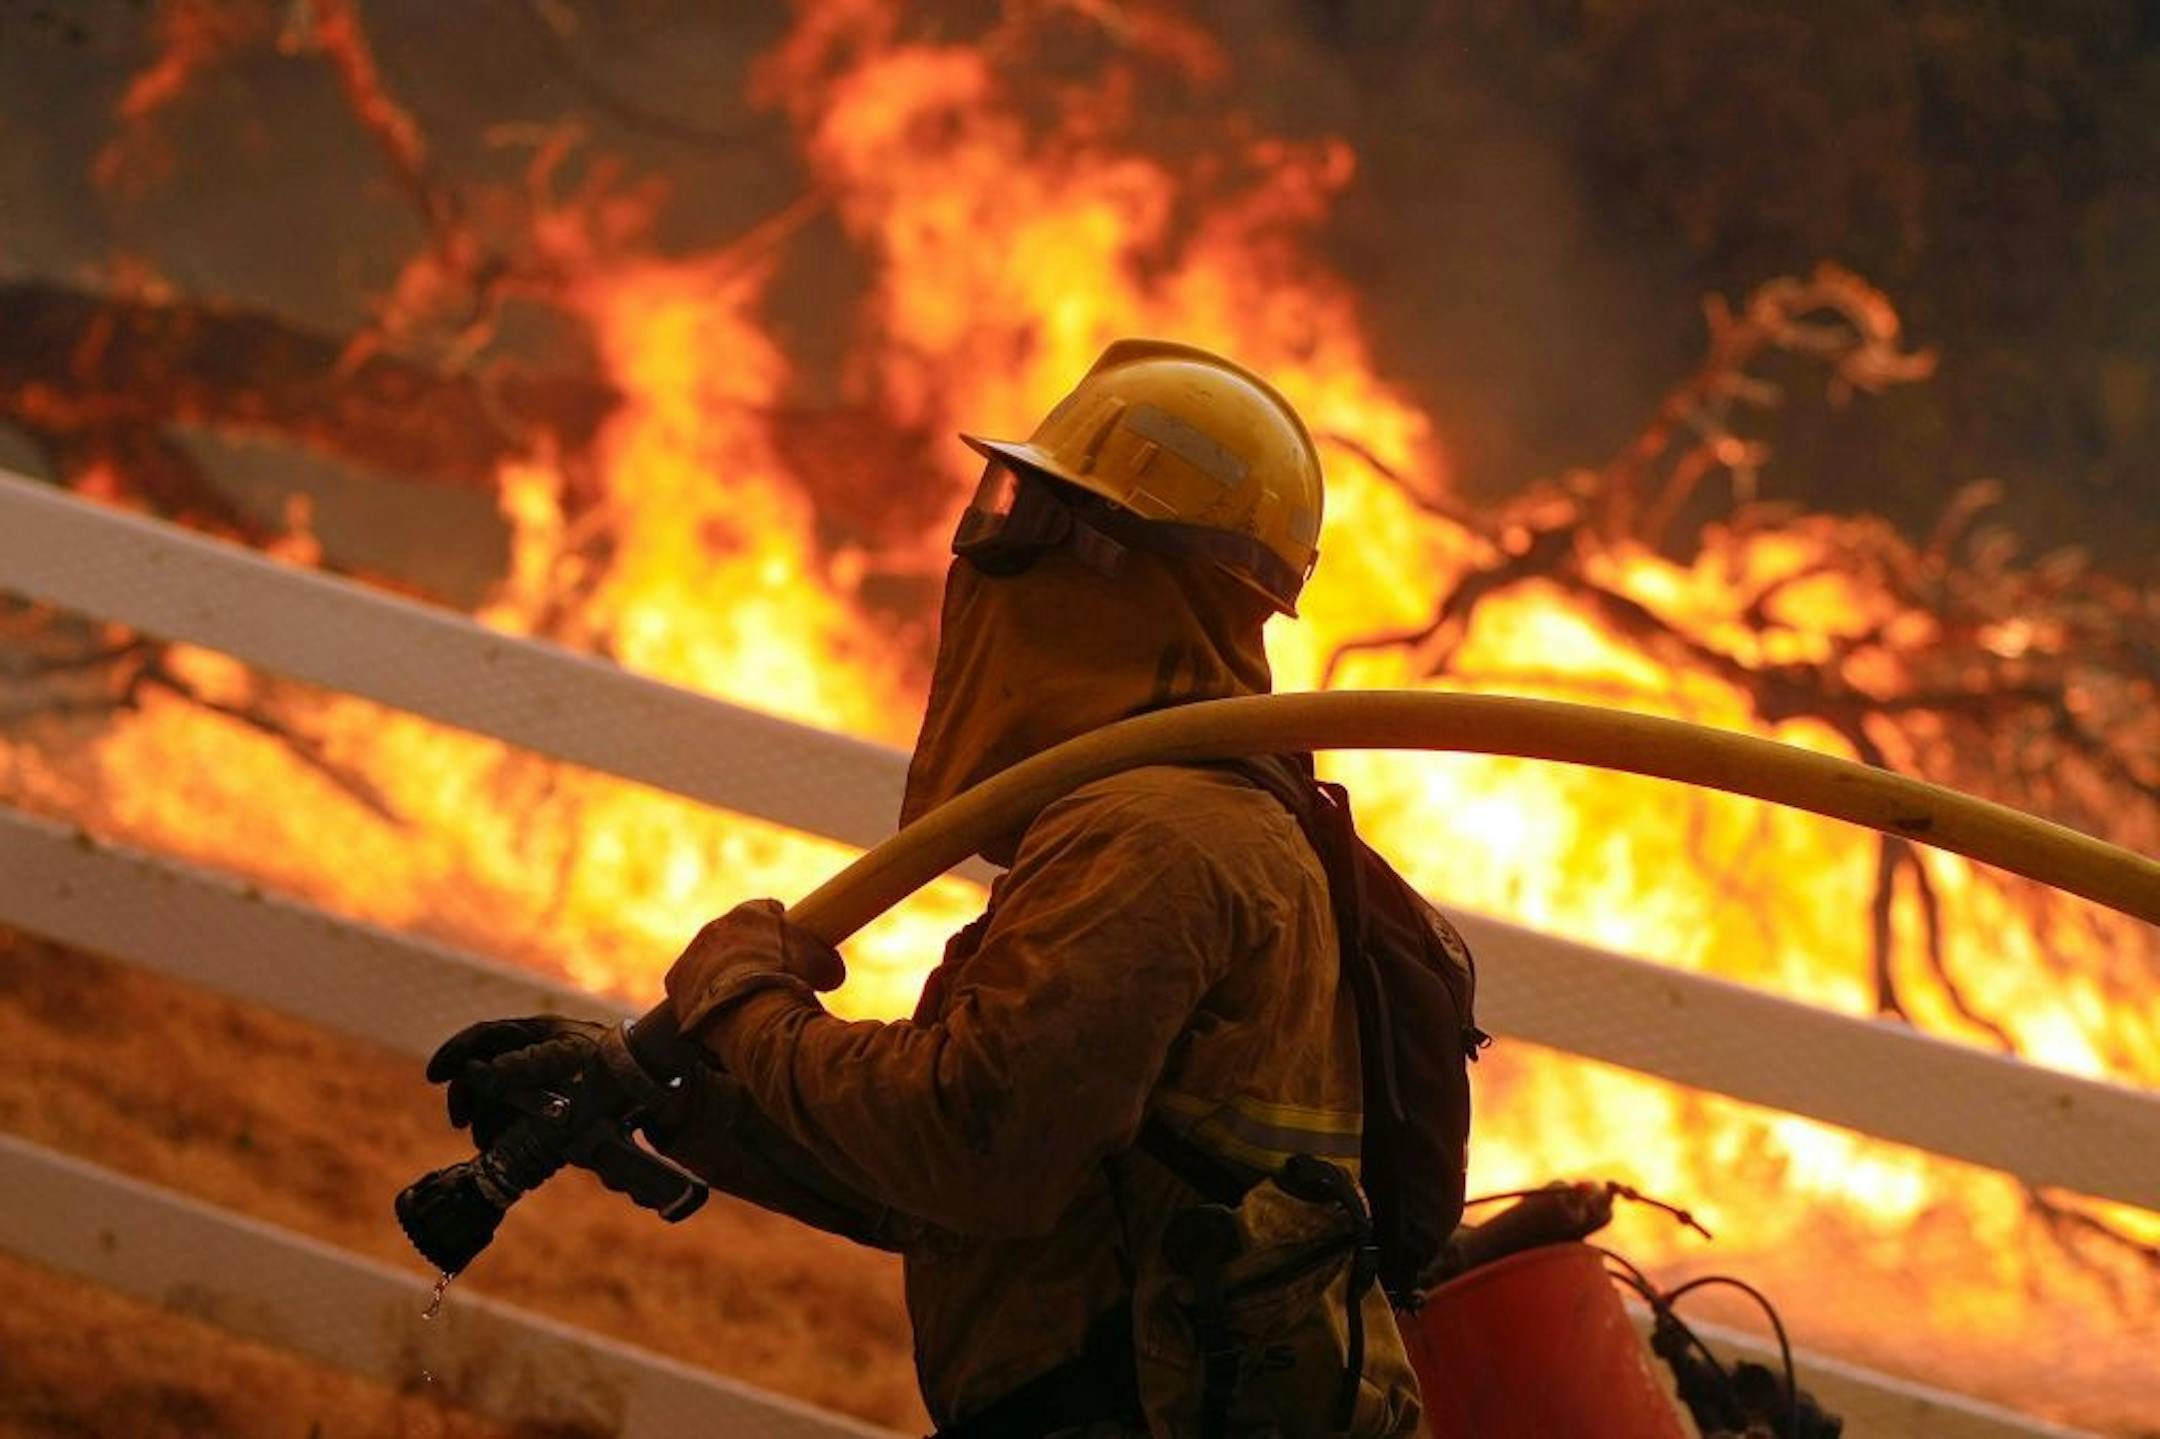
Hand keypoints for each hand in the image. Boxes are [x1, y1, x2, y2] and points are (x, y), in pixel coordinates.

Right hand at [424, 1015, 610, 1148]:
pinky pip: (513, 1119)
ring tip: (484, 1142)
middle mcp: (531, 1055)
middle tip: (461, 1122)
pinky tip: (499, 1147)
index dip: (456, 1053)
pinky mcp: (547, 1108)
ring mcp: (538, 1082)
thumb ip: (529, 1062)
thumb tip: (485, 1070)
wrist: (646, 1080)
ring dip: (483, 1120)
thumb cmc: (611, 1059)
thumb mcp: (570, 1057)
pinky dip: (500, 1133)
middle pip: (482, 1071)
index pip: (483, 1037)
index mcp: (535, 1034)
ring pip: (494, 1099)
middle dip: (467, 1096)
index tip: (434, 1075)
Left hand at [665, 899, 845, 1034]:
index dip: (780, 928)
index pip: (766, 910)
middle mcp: (717, 926)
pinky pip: (690, 985)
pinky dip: (702, 996)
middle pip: (735, 935)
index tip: (789, 947)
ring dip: (723, 974)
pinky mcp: (677, 981)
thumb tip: (833, 973)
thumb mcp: (825, 967)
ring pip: (711, 959)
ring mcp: (694, 953)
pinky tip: (719, 1011)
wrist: (750, 1010)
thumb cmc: (790, 982)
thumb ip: (828, 962)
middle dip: (750, 951)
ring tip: (742, 999)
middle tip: (767, 975)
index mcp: (750, 912)